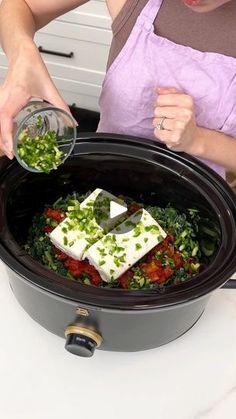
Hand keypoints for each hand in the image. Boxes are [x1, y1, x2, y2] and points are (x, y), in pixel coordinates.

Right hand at [0, 41, 70, 158]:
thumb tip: (72, 122)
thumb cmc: (31, 65)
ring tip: (12, 151)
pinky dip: (2, 130)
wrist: (21, 52)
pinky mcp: (0, 101)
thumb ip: (61, 106)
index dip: (6, 139)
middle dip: (2, 144)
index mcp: (13, 97)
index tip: (11, 153)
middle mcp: (2, 100)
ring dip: (1, 138)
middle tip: (14, 157)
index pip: (4, 121)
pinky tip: (10, 138)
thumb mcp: (49, 88)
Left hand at [153, 87, 199, 153]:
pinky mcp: (175, 137)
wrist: (192, 137)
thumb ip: (170, 92)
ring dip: (160, 125)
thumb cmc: (184, 118)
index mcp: (187, 101)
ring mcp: (181, 125)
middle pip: (157, 110)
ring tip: (169, 126)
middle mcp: (186, 112)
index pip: (160, 99)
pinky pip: (157, 132)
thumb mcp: (182, 102)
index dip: (159, 104)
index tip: (166, 108)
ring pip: (156, 122)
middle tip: (169, 119)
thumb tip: (157, 89)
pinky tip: (168, 133)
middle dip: (160, 115)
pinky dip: (160, 133)